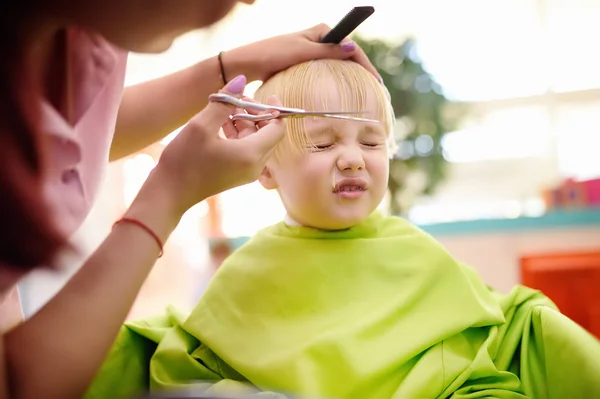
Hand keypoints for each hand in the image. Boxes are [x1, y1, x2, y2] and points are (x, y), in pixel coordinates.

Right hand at [150, 75, 284, 215]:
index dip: (274, 110)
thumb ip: (224, 102)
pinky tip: (219, 123)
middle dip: (255, 113)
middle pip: (268, 133)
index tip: (266, 94)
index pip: (277, 129)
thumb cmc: (184, 160)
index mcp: (251, 154)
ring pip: (256, 140)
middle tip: (236, 98)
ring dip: (244, 122)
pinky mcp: (237, 174)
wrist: (170, 193)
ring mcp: (247, 172)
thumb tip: (241, 80)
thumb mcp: (201, 125)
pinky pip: (246, 149)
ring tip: (223, 108)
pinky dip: (237, 134)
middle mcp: (255, 166)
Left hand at [227, 24, 380, 82]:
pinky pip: (327, 72)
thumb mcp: (302, 52)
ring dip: (351, 76)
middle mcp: (319, 39)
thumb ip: (327, 51)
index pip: (351, 47)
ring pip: (338, 65)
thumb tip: (351, 47)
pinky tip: (344, 92)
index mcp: (321, 31)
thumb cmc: (272, 55)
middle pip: (347, 55)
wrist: (248, 64)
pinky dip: (337, 80)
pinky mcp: (305, 63)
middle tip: (377, 90)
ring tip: (365, 93)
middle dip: (362, 71)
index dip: (366, 65)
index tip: (377, 82)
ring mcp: (312, 51)